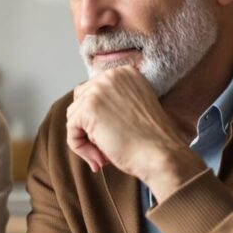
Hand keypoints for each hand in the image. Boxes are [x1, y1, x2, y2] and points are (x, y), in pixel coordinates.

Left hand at [65, 66, 202, 198]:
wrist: (162, 155)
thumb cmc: (151, 141)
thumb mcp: (133, 110)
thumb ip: (111, 103)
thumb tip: (79, 115)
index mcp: (125, 73)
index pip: (94, 91)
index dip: (99, 117)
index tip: (115, 135)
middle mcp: (111, 75)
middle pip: (80, 101)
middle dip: (89, 126)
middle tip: (107, 147)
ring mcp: (99, 89)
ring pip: (74, 116)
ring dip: (86, 139)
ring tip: (105, 154)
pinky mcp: (89, 108)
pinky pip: (71, 130)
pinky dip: (80, 148)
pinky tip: (100, 159)